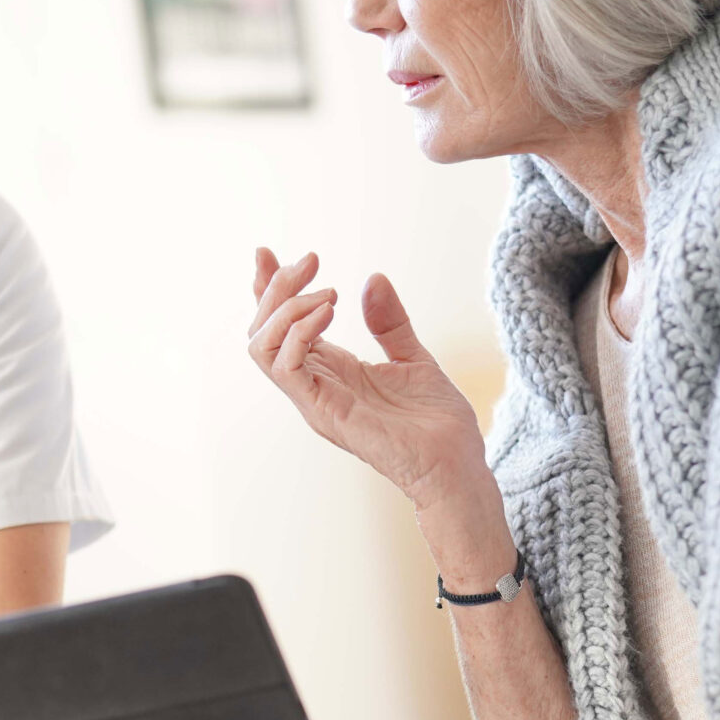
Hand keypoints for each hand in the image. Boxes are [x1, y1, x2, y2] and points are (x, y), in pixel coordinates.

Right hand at [247, 248, 486, 508]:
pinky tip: (330, 308)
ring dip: (285, 307)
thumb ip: (390, 322)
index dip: (266, 290)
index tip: (267, 253)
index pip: (279, 328)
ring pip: (262, 347)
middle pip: (261, 332)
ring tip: (327, 291)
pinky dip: (299, 331)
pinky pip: (288, 368)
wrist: (457, 466)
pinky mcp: (325, 413)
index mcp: (329, 372)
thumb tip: (373, 278)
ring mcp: (315, 401)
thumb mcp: (413, 358)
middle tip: (310, 259)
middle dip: (275, 288)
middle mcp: (314, 386)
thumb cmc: (437, 424)